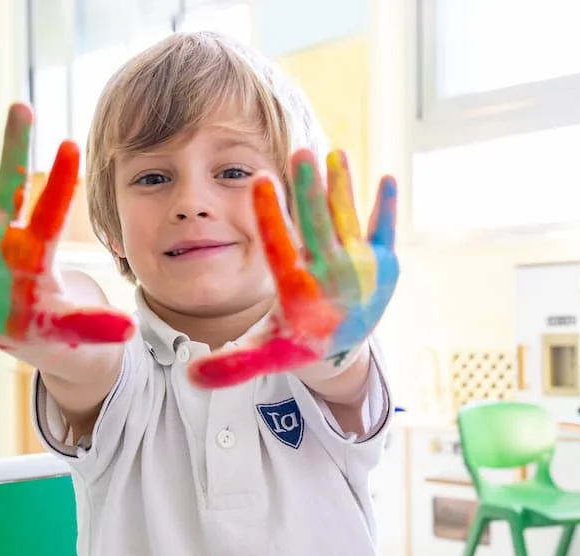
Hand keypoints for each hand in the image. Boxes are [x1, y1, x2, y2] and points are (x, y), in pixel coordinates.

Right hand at [0, 103, 133, 346]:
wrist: (3, 325)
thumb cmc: (39, 318)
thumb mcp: (66, 326)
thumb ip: (94, 326)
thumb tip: (131, 333)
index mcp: (35, 249)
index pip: (51, 211)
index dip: (60, 182)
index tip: (70, 144)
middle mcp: (2, 233)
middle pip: (10, 183)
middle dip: (14, 147)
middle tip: (22, 105)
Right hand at [188, 149, 397, 388]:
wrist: (345, 351)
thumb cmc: (295, 343)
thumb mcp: (264, 353)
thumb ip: (230, 364)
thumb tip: (192, 378)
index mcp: (299, 292)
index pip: (280, 248)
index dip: (270, 215)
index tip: (260, 180)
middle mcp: (331, 276)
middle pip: (318, 226)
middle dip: (310, 190)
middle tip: (301, 153)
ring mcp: (360, 267)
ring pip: (348, 219)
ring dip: (342, 187)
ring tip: (334, 153)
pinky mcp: (383, 262)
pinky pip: (383, 229)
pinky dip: (386, 207)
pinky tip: (387, 179)